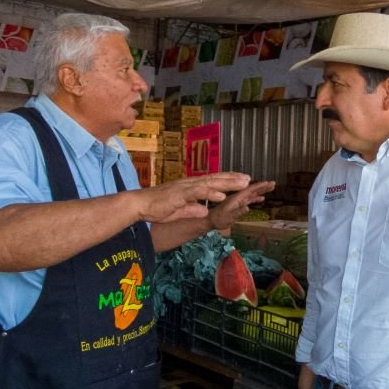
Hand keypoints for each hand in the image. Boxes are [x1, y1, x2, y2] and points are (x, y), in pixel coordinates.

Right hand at [137, 172, 251, 222]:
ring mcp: (185, 188)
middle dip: (232, 179)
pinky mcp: (179, 195)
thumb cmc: (156, 208)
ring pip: (210, 183)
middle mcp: (189, 184)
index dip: (227, 179)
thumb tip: (204, 210)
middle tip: (249, 178)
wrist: (139, 205)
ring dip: (227, 183)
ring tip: (242, 184)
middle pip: (215, 179)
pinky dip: (211, 193)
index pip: (211, 181)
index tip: (240, 179)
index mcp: (189, 187)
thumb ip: (192, 209)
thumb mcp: (179, 210)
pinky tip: (222, 196)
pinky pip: (197, 193)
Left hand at [208, 181, 275, 229]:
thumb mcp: (228, 218)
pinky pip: (248, 199)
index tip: (268, 183)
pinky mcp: (237, 204)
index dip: (259, 186)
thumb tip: (248, 208)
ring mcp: (238, 200)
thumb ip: (237, 213)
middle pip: (252, 190)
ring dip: (261, 191)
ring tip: (270, 188)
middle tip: (274, 183)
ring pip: (251, 194)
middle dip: (263, 187)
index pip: (249, 190)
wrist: (210, 220)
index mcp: (236, 198)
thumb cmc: (218, 220)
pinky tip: (261, 198)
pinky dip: (255, 198)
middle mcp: (238, 197)